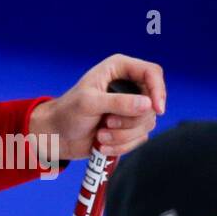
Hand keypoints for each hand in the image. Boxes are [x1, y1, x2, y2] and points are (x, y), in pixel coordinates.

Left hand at [28, 54, 165, 161]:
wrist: (57, 136)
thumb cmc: (68, 112)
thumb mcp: (90, 103)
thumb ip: (119, 102)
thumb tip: (148, 105)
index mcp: (120, 69)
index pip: (152, 73)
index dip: (158, 90)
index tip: (156, 109)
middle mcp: (129, 86)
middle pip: (152, 103)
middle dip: (130, 120)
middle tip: (107, 123)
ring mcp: (131, 108)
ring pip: (147, 124)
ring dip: (123, 135)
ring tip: (101, 135)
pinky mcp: (129, 128)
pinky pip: (139, 139)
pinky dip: (121, 146)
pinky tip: (102, 145)